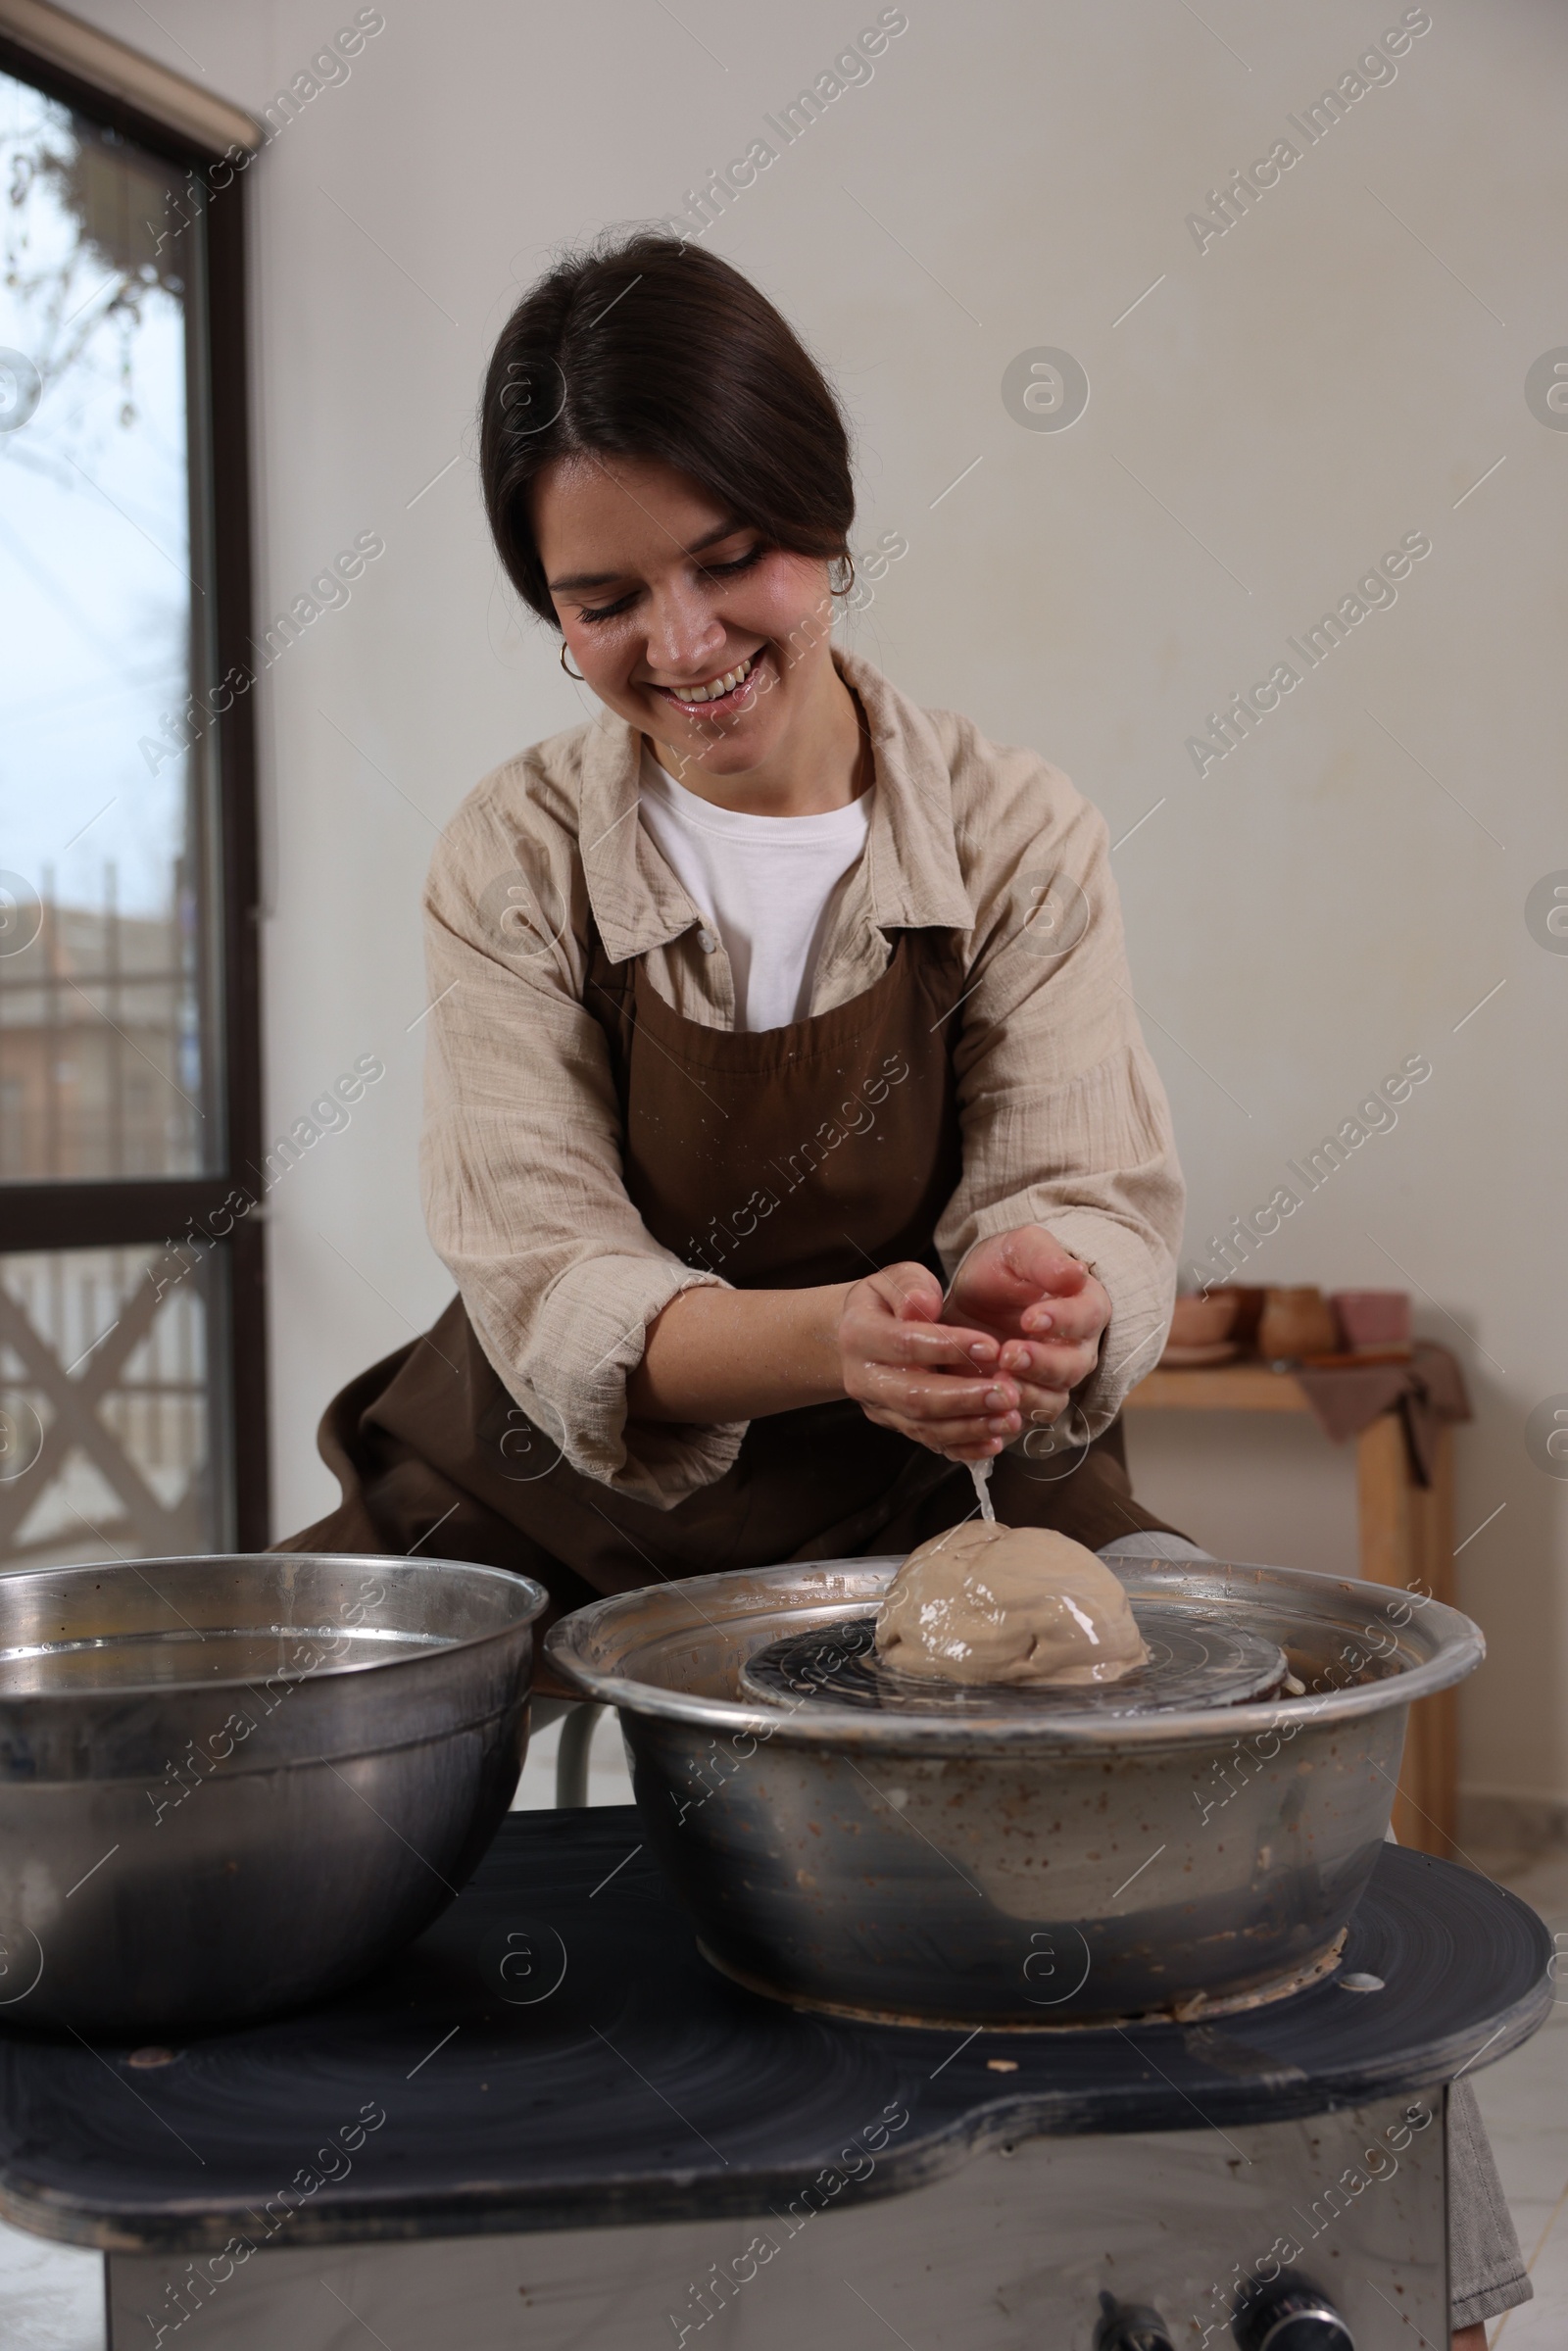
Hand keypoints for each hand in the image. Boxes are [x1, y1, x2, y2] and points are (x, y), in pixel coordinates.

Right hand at [838, 1262, 1021, 1462]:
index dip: (949, 1347)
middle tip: (1008, 1395)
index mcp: (860, 1335)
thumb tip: (923, 1304)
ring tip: (1009, 1418)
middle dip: (964, 1398)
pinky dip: (963, 1447)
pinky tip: (994, 1442)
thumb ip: (911, 1286)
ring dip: (970, 1426)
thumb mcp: (894, 1279)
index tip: (991, 1347)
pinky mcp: (896, 1425)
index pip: (906, 1344)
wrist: (857, 1337)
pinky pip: (929, 1442)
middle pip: (915, 1396)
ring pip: (924, 1426)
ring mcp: (880, 1407)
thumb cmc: (887, 1302)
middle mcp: (864, 1378)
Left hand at [941, 1226, 1110, 1430]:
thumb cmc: (1005, 1269)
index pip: (1086, 1317)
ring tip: (996, 1382)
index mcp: (1085, 1308)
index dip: (1062, 1321)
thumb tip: (1075, 1272)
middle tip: (1008, 1355)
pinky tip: (985, 1411)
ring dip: (1025, 1395)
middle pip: (1072, 1367)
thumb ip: (1045, 1258)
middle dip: (1041, 1363)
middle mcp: (1076, 1351)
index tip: (1030, 1318)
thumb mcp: (1020, 1249)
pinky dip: (1007, 1420)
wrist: (975, 1298)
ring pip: (1051, 1400)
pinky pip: (1023, 1421)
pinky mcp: (1023, 1404)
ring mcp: (1051, 1382)